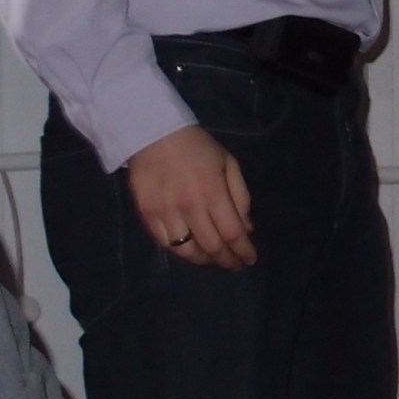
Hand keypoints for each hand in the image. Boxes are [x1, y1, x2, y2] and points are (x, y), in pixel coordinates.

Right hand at [126, 125, 253, 269]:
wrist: (153, 133)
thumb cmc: (197, 147)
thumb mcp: (228, 164)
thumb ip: (240, 197)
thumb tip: (247, 229)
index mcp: (213, 191)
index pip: (232, 233)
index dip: (243, 251)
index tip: (250, 259)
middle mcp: (190, 206)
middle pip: (212, 246)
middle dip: (227, 260)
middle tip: (234, 264)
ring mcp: (166, 212)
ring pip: (187, 251)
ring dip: (204, 260)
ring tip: (213, 260)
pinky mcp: (147, 214)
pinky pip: (165, 244)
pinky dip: (180, 252)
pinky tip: (190, 250)